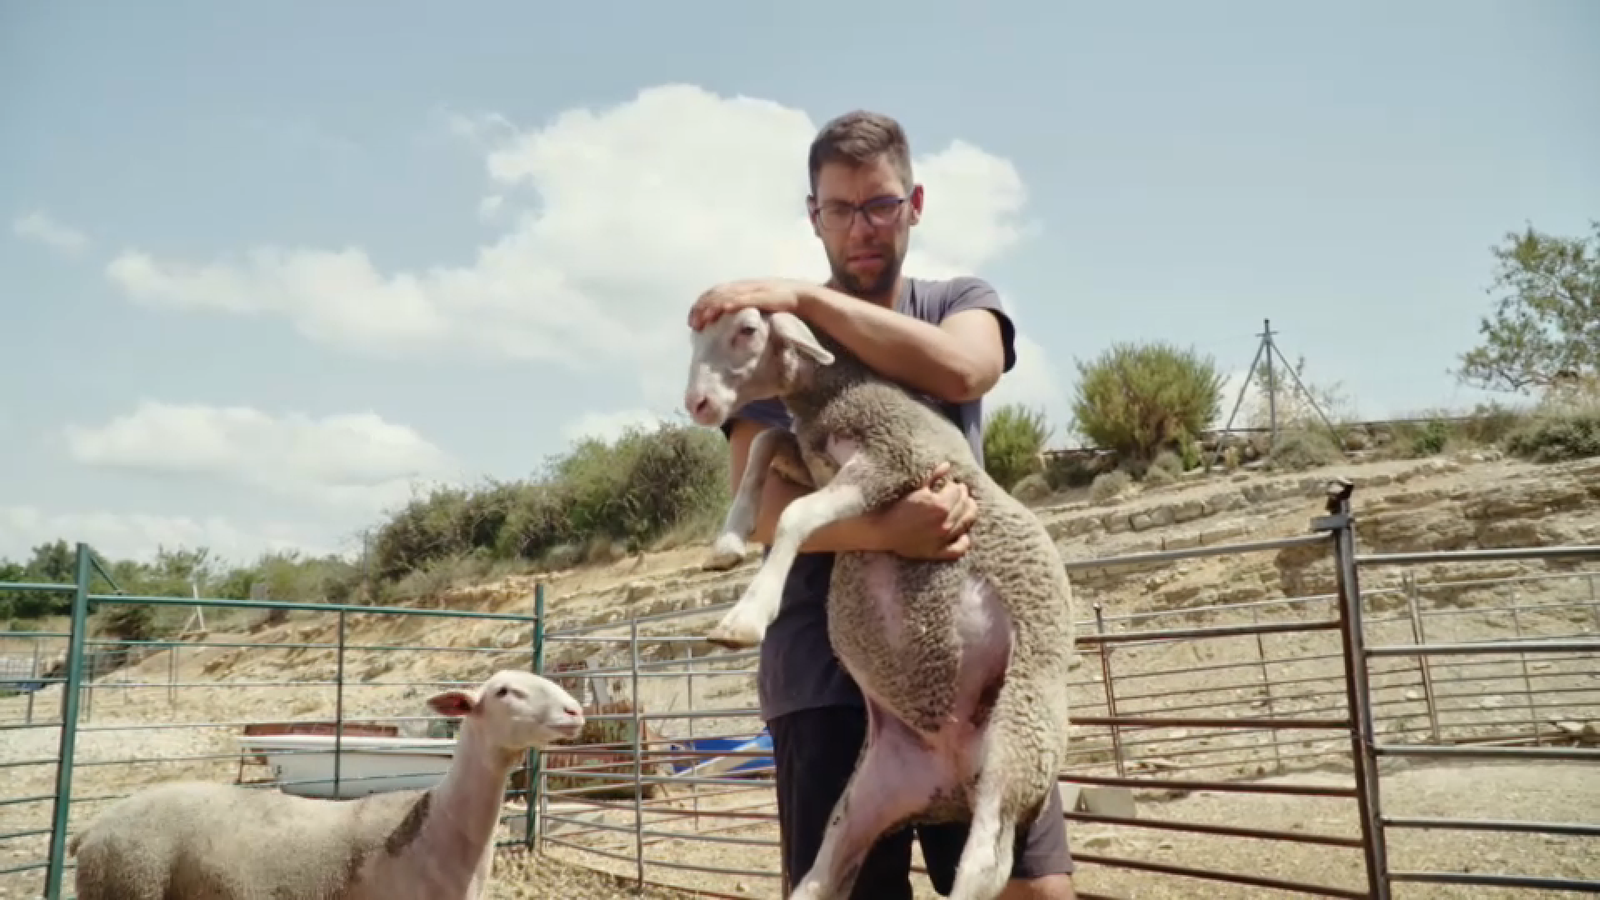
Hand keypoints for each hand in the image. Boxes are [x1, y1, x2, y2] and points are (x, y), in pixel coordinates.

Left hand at [689, 278, 813, 329]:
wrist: (803, 296)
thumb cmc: (781, 303)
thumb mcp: (758, 306)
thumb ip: (745, 310)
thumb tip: (732, 326)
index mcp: (741, 287)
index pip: (714, 292)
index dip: (701, 304)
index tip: (691, 320)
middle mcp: (743, 286)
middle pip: (715, 293)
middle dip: (701, 308)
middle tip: (692, 324)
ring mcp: (752, 290)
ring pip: (726, 296)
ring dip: (712, 308)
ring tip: (702, 321)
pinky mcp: (762, 295)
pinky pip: (743, 299)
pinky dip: (731, 303)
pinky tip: (722, 310)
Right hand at [875, 462, 976, 560]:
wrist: (880, 529)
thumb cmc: (894, 505)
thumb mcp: (915, 487)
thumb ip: (933, 475)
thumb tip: (947, 465)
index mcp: (940, 505)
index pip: (957, 492)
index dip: (955, 486)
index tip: (950, 484)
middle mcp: (944, 523)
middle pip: (964, 506)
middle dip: (962, 496)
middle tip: (959, 492)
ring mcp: (941, 539)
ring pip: (965, 524)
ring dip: (968, 513)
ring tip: (965, 507)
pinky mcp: (936, 552)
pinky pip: (958, 550)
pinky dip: (964, 542)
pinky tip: (964, 535)